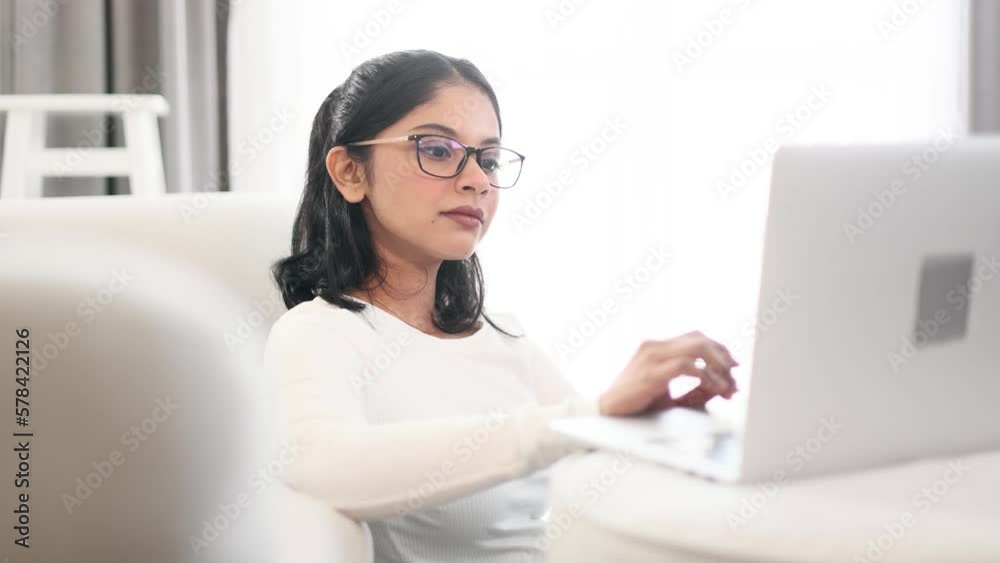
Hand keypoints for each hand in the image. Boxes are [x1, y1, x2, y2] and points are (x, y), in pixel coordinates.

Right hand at [598, 331, 738, 416]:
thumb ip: (694, 390)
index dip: (718, 349)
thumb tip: (721, 388)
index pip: (695, 337)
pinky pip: (686, 366)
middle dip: (722, 357)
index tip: (733, 366)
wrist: (607, 412)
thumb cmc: (636, 404)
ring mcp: (652, 356)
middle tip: (735, 375)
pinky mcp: (651, 373)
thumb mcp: (669, 395)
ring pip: (696, 347)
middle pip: (699, 338)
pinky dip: (706, 377)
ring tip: (728, 385)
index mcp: (657, 347)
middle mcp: (654, 346)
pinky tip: (715, 389)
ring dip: (718, 366)